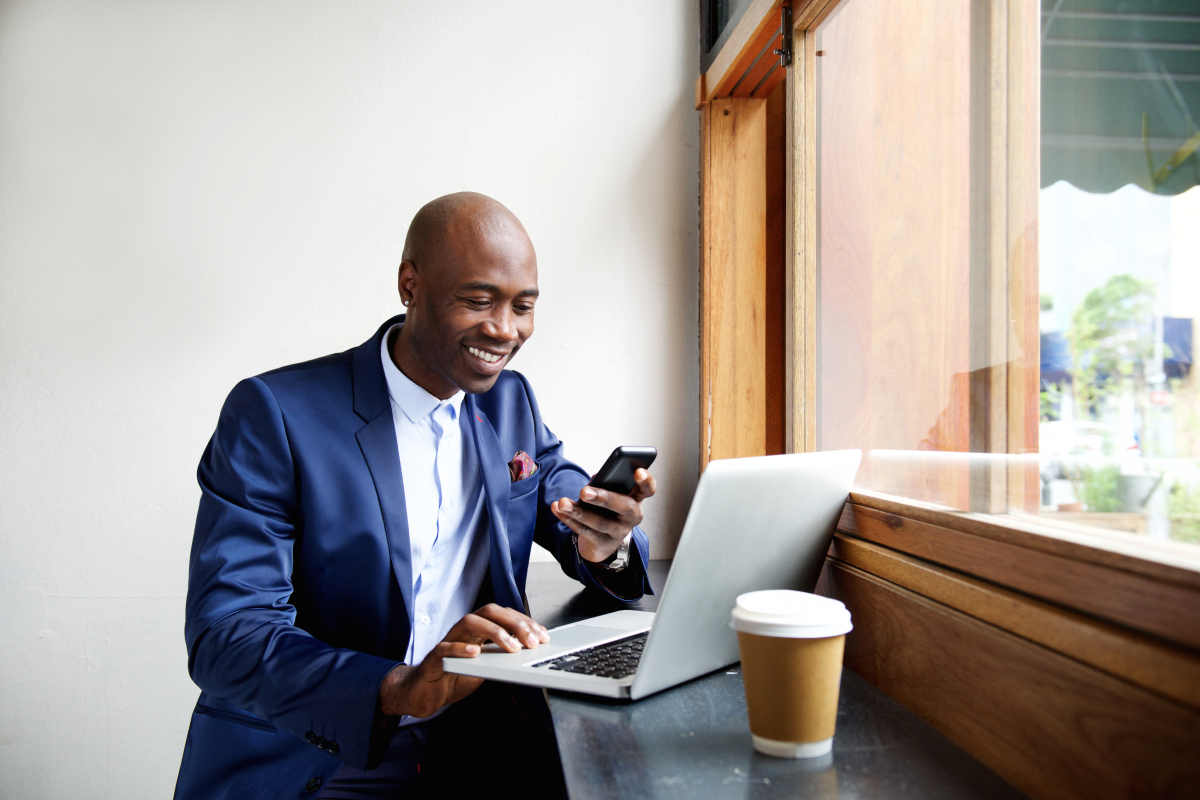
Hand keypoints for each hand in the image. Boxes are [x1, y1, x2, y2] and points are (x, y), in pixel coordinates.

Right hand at [378, 604, 549, 718]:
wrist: (426, 694)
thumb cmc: (456, 676)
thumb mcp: (486, 667)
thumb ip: (502, 659)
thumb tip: (529, 656)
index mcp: (478, 630)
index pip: (504, 615)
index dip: (525, 622)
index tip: (543, 635)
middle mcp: (464, 630)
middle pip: (489, 612)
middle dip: (514, 623)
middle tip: (532, 641)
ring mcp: (448, 641)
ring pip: (468, 622)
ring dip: (494, 632)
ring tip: (512, 647)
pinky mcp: (433, 658)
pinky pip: (445, 647)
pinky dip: (460, 648)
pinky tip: (475, 652)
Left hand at [551, 468, 656, 562]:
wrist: (601, 540)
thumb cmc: (607, 508)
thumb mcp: (610, 494)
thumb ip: (605, 484)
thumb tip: (592, 483)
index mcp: (636, 499)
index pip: (648, 490)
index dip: (646, 481)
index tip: (638, 471)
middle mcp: (632, 517)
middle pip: (624, 507)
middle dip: (604, 498)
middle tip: (584, 491)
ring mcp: (619, 533)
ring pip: (600, 523)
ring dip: (579, 512)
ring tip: (563, 503)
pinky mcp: (603, 544)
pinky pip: (584, 532)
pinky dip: (568, 519)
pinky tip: (558, 509)